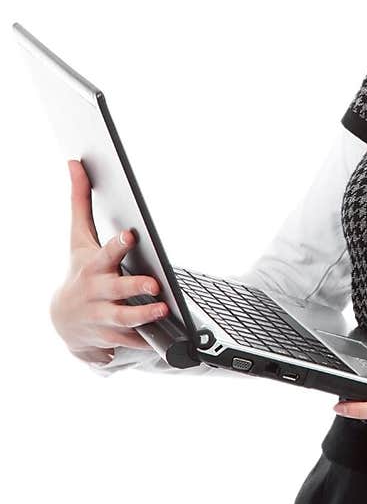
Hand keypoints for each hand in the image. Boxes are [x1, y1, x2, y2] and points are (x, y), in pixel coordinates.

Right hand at [49, 159, 168, 364]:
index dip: (118, 245)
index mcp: (93, 266)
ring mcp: (103, 316)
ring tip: (163, 310)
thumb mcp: (78, 238)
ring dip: (144, 315)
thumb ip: (80, 201)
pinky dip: (145, 340)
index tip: (130, 235)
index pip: (105, 253)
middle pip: (116, 289)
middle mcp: (97, 292)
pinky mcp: (112, 336)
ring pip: (125, 318)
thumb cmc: (79, 270)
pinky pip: (131, 340)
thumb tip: (75, 162)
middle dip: (134, 286)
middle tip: (155, 283)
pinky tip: (163, 338)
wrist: (64, 319)